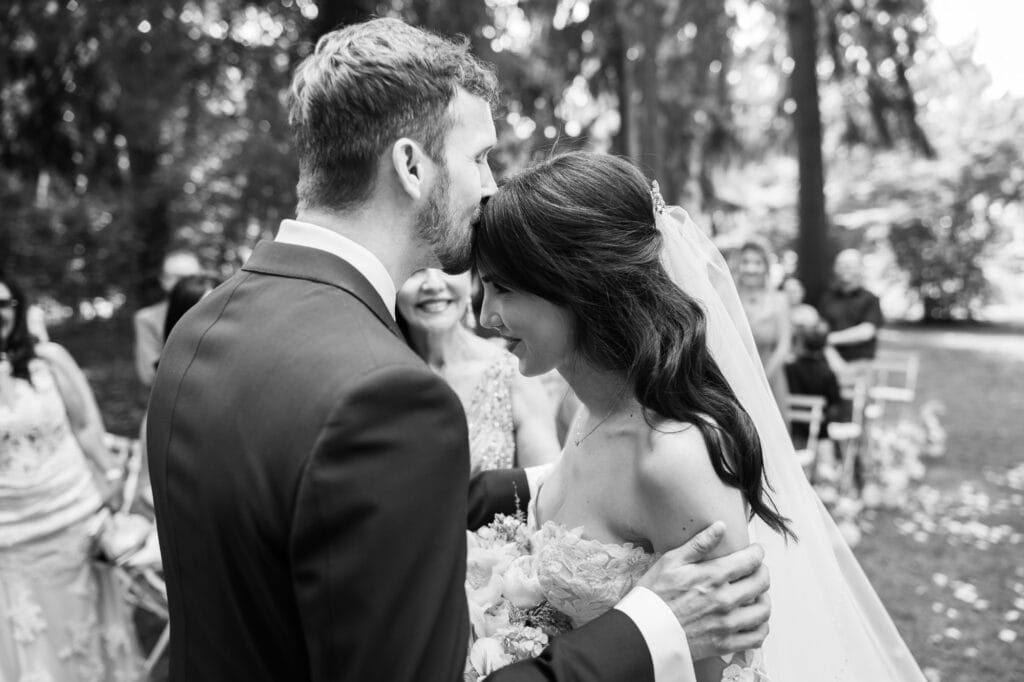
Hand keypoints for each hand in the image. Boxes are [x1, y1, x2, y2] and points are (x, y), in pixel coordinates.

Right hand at [636, 521, 770, 659]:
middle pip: (761, 583)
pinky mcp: (725, 644)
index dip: (757, 553)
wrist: (642, 633)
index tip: (755, 551)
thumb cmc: (653, 596)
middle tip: (756, 570)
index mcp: (712, 576)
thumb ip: (698, 544)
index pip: (750, 561)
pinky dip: (760, 627)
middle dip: (762, 572)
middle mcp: (725, 599)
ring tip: (756, 595)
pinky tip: (753, 620)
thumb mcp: (670, 562)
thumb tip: (720, 526)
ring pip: (763, 610)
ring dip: (764, 599)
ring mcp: (727, 624)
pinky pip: (756, 637)